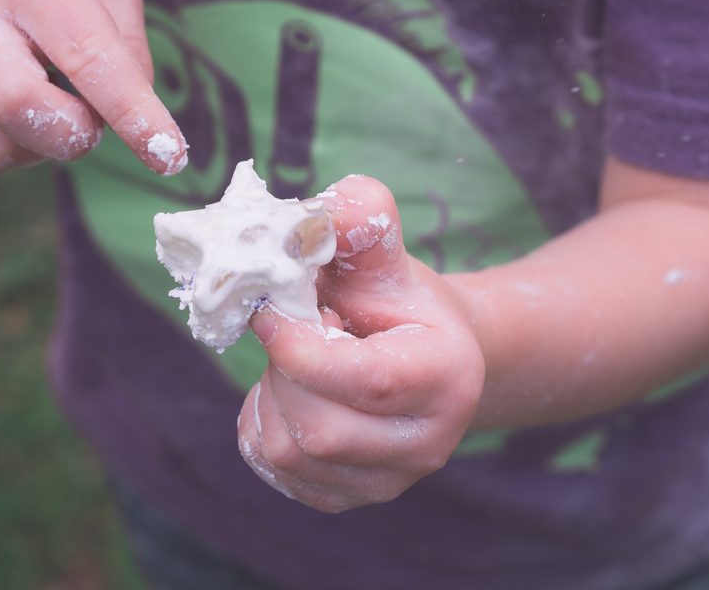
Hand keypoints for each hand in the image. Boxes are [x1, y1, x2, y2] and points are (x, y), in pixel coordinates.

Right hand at [0, 0, 185, 179]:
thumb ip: (124, 44)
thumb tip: (139, 117)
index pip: (89, 58)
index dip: (134, 115)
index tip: (169, 155)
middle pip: (16, 105)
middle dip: (71, 134)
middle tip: (87, 118)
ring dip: (38, 148)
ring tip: (43, 104)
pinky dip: (3, 152)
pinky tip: (8, 116)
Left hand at [237, 176, 485, 512]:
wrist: (428, 359)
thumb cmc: (400, 304)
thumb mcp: (386, 256)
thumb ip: (360, 221)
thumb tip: (323, 211)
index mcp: (446, 378)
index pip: (364, 381)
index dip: (298, 344)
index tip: (270, 309)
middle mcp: (425, 445)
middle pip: (318, 428)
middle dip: (283, 372)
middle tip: (295, 333)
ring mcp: (389, 481)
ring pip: (288, 453)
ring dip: (270, 396)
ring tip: (299, 363)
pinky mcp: (350, 497)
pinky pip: (275, 470)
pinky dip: (262, 423)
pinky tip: (291, 393)